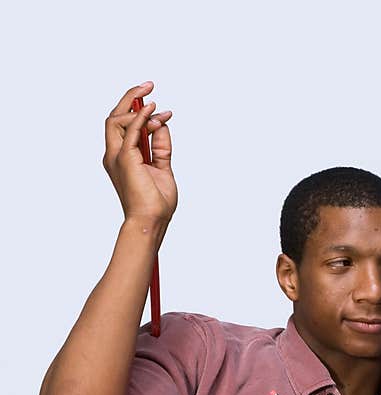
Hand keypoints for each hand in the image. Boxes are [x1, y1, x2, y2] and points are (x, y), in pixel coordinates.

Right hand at [102, 81, 176, 233]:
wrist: (151, 220)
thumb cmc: (156, 202)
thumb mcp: (163, 167)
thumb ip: (161, 146)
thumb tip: (162, 125)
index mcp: (123, 158)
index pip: (125, 127)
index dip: (142, 113)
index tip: (163, 109)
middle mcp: (116, 155)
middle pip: (114, 117)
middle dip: (130, 98)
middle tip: (148, 84)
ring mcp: (118, 156)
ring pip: (116, 120)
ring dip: (136, 106)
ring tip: (155, 101)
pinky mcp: (126, 159)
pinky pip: (130, 131)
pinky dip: (140, 117)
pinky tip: (151, 109)